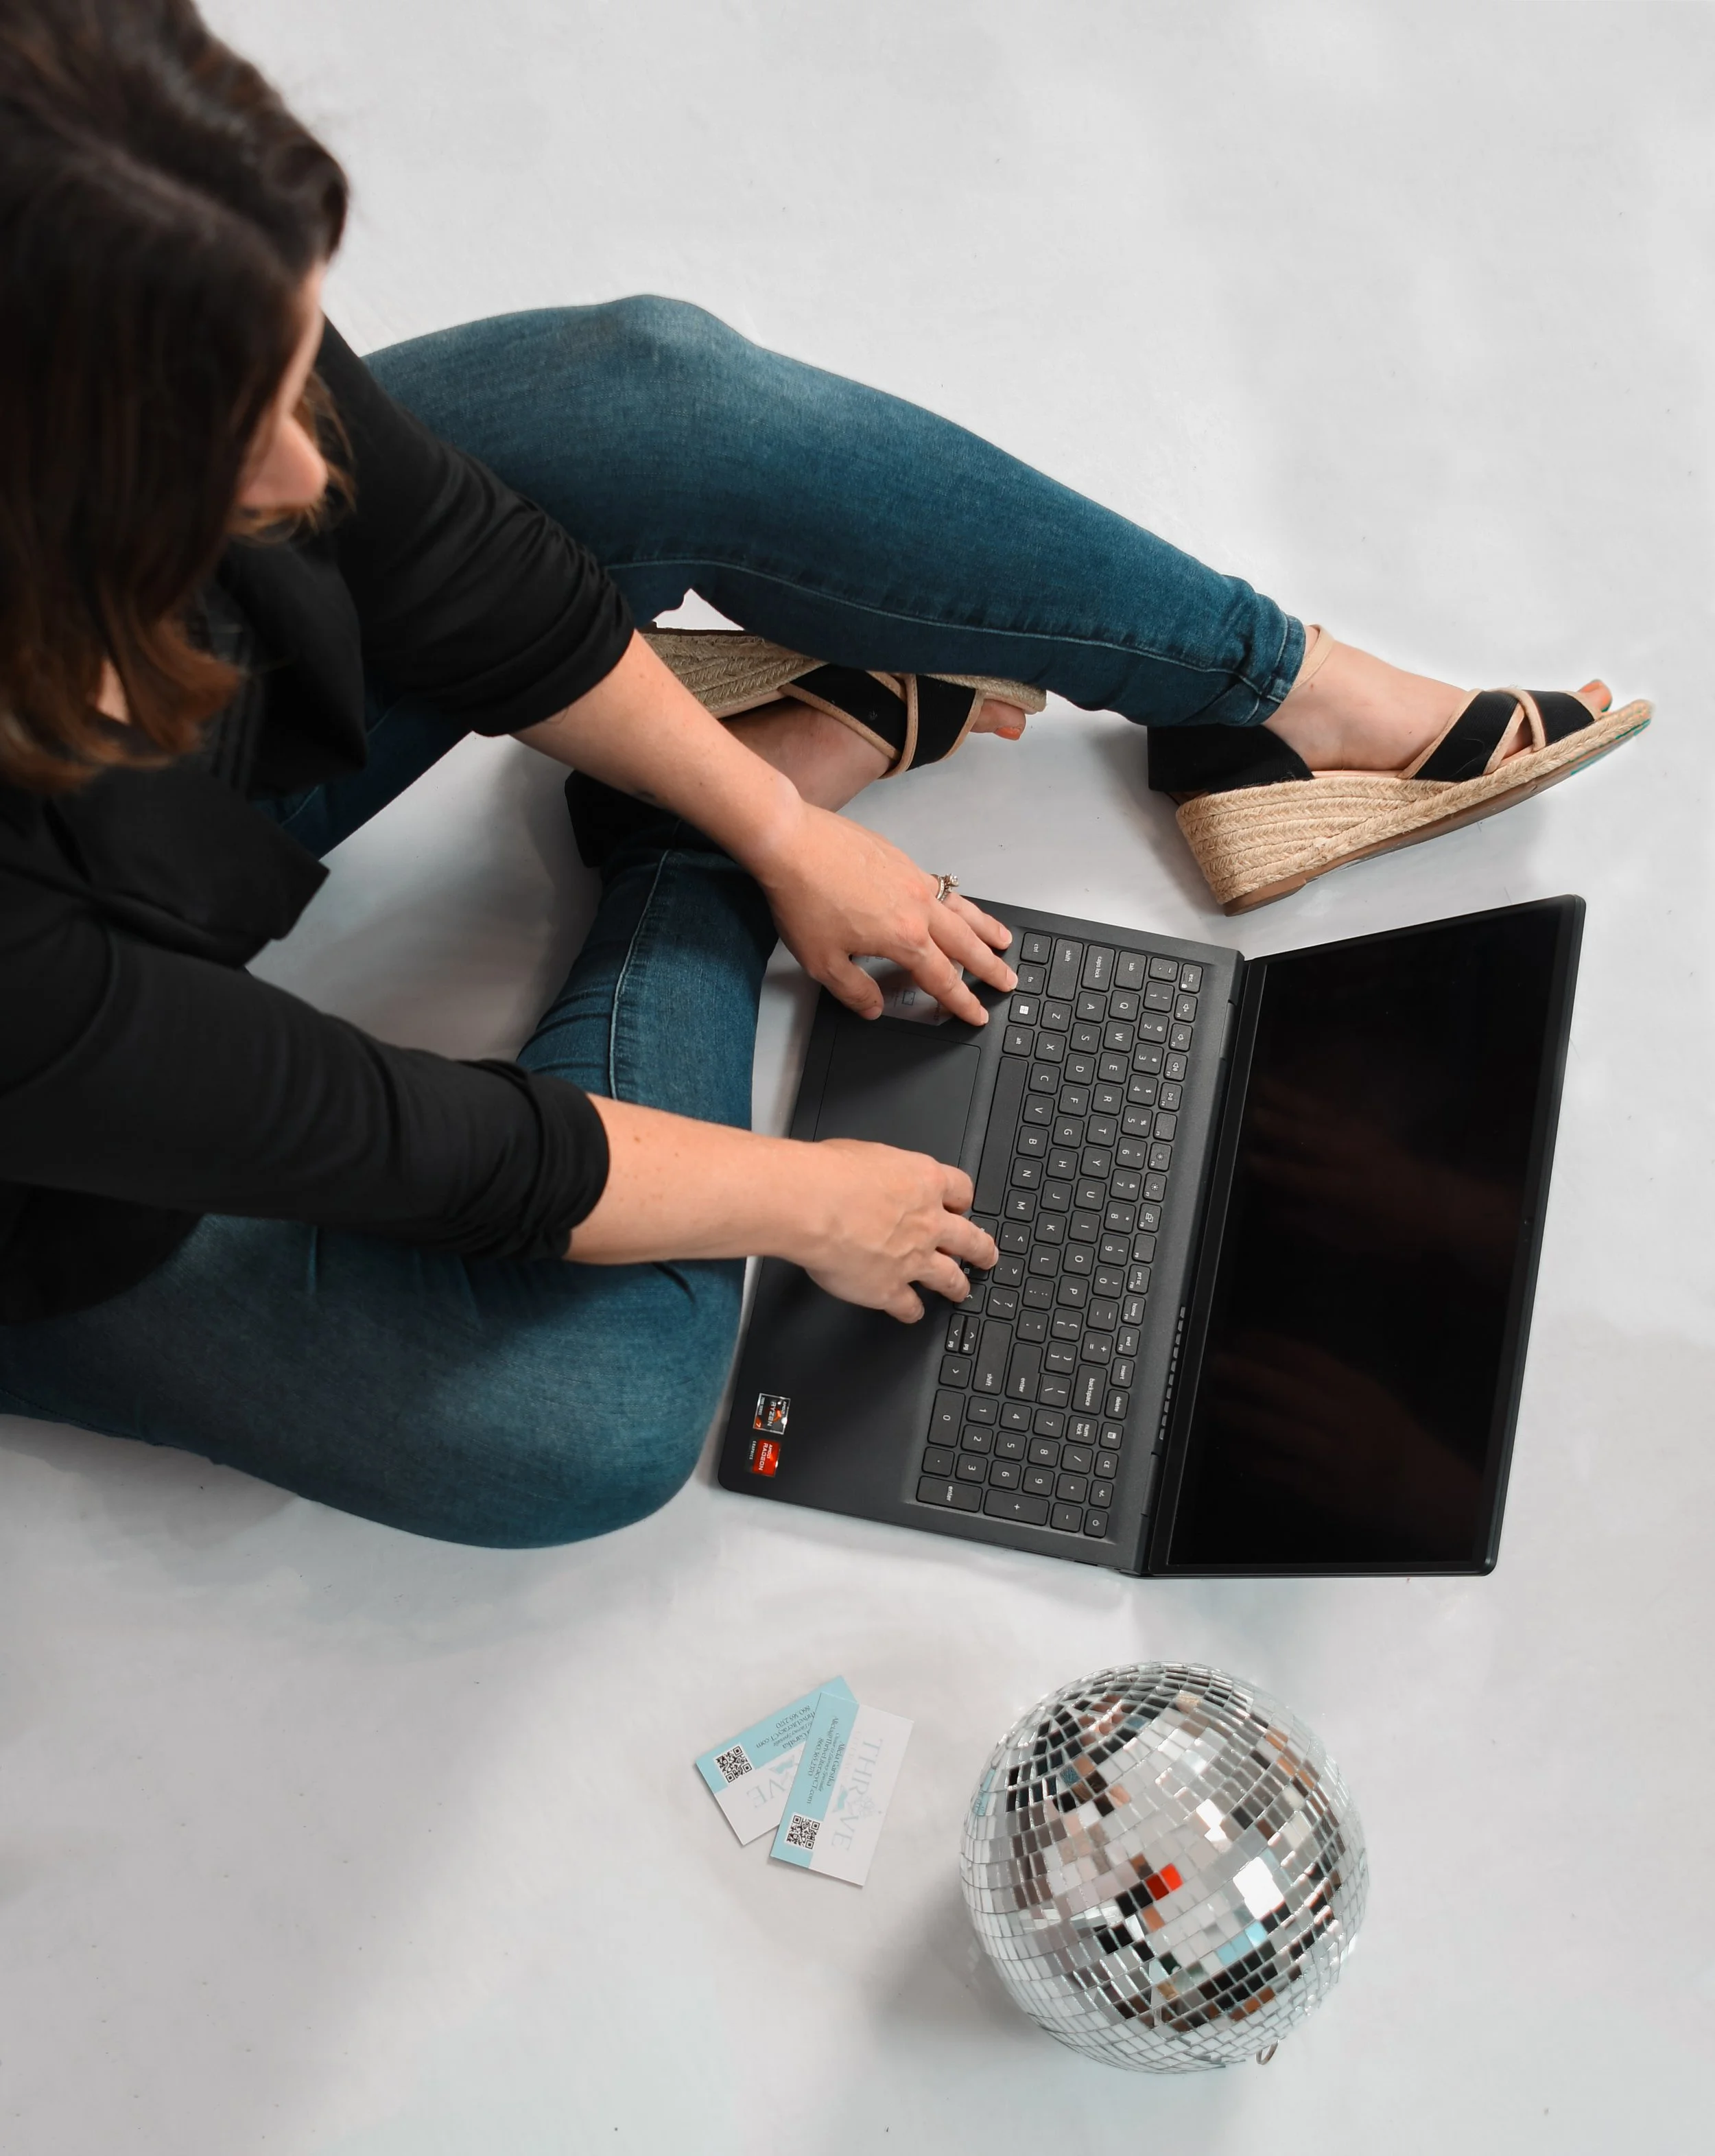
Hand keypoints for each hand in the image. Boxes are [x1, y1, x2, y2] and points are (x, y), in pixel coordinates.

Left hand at [750, 794, 1014, 1025]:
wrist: (792, 842)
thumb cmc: (803, 899)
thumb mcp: (821, 961)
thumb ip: (853, 990)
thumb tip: (874, 1008)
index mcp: (903, 938)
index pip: (942, 978)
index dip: (961, 1001)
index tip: (977, 1013)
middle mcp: (917, 908)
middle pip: (964, 944)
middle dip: (988, 967)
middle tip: (1007, 980)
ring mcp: (913, 880)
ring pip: (961, 910)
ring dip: (985, 929)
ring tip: (1003, 941)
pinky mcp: (902, 860)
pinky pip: (942, 887)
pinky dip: (959, 901)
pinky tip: (960, 905)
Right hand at [794, 1139, 997, 1321]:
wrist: (812, 1205)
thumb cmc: (830, 1174)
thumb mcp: (867, 1154)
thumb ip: (882, 1171)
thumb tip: (874, 1175)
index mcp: (924, 1182)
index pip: (961, 1190)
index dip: (961, 1203)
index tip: (960, 1208)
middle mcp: (927, 1223)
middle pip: (969, 1239)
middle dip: (980, 1249)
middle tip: (985, 1255)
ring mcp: (913, 1259)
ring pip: (949, 1277)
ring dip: (958, 1286)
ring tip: (961, 1291)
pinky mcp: (890, 1289)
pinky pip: (909, 1305)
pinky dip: (911, 1311)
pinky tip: (911, 1312)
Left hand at [1206, 1331, 1480, 1547]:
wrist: (1419, 1485)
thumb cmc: (1386, 1433)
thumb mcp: (1366, 1393)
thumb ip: (1326, 1375)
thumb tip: (1270, 1352)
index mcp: (1357, 1391)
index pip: (1310, 1362)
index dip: (1272, 1348)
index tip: (1240, 1338)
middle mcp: (1347, 1420)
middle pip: (1293, 1393)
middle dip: (1252, 1377)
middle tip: (1218, 1364)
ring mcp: (1336, 1456)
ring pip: (1284, 1433)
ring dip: (1246, 1418)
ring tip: (1217, 1405)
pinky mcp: (1326, 1488)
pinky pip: (1284, 1472)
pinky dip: (1257, 1461)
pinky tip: (1234, 1450)